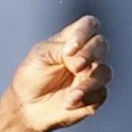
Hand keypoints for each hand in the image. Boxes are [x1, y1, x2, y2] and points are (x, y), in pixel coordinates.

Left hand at [8, 15, 110, 131]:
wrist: (26, 107)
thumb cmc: (32, 76)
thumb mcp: (40, 55)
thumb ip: (61, 49)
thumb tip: (82, 59)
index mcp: (72, 39)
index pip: (89, 25)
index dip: (84, 33)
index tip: (68, 50)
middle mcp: (86, 55)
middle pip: (101, 44)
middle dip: (90, 54)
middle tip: (75, 67)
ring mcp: (91, 75)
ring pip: (104, 72)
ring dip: (89, 82)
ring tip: (72, 94)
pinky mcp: (94, 96)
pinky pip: (100, 94)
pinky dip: (85, 98)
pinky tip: (68, 103)